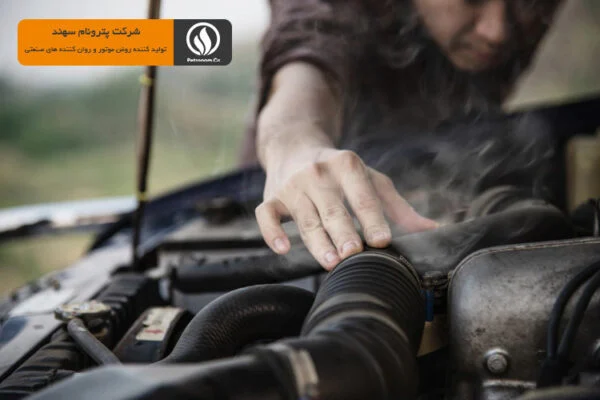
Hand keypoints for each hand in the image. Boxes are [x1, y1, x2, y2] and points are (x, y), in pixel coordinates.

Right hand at [255, 148, 437, 269]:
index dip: (372, 217)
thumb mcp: (370, 179)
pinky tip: (283, 249)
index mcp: (347, 165)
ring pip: (304, 217)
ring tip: (330, 262)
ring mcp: (292, 185)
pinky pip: (266, 215)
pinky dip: (272, 232)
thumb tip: (432, 230)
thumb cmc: (340, 171)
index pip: (362, 194)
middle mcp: (317, 173)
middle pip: (332, 208)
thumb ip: (397, 207)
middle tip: (353, 253)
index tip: (382, 240)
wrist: (294, 147)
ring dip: (317, 241)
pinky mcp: (271, 197)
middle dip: (342, 231)